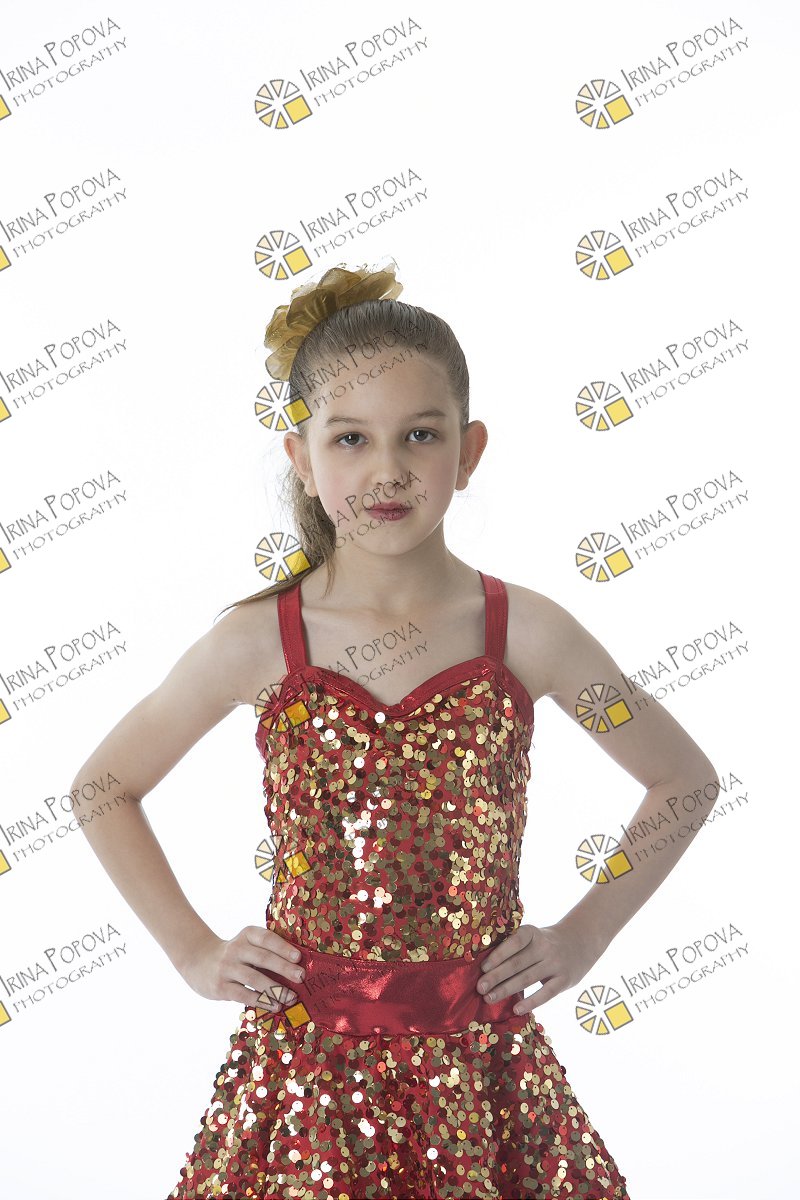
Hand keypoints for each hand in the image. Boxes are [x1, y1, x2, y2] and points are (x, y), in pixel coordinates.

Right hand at [178, 926, 306, 1012]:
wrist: (199, 961)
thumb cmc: (235, 955)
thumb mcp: (247, 944)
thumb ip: (266, 951)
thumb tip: (297, 968)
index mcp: (247, 934)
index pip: (266, 938)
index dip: (283, 947)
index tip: (298, 957)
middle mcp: (236, 949)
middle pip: (263, 958)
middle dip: (284, 968)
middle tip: (301, 977)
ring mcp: (227, 968)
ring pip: (254, 979)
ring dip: (275, 989)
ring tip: (291, 997)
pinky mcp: (221, 987)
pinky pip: (244, 994)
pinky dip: (261, 1001)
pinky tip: (275, 1006)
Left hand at [476, 921, 604, 1015]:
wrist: (580, 942)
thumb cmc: (544, 943)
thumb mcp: (533, 937)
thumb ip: (515, 948)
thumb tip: (486, 969)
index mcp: (533, 933)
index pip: (514, 942)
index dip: (498, 955)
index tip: (482, 968)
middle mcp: (545, 947)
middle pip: (517, 963)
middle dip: (496, 976)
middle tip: (480, 988)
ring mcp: (556, 963)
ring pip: (527, 978)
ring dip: (506, 990)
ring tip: (489, 998)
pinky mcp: (564, 980)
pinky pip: (546, 993)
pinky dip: (530, 1002)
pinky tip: (516, 1009)